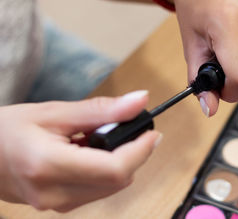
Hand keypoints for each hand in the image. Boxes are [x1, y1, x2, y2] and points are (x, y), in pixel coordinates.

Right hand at [0, 90, 160, 211]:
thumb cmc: (8, 130)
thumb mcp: (55, 112)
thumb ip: (101, 110)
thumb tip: (139, 101)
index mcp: (49, 166)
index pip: (114, 169)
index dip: (140, 151)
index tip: (152, 132)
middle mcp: (54, 194)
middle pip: (118, 181)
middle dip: (133, 154)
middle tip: (129, 129)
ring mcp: (57, 205)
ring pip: (112, 187)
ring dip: (120, 162)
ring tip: (102, 137)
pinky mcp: (60, 206)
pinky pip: (98, 190)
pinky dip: (106, 170)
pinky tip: (92, 151)